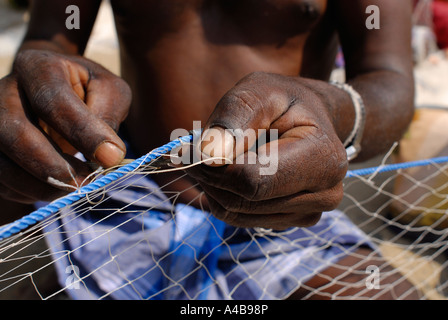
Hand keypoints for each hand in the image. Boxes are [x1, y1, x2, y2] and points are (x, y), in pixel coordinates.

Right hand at [0, 50, 130, 202]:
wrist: (54, 87)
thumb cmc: (87, 88)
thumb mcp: (108, 89)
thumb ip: (109, 114)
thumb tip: (108, 155)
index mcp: (38, 67)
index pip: (54, 101)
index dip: (83, 133)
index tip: (111, 157)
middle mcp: (5, 90)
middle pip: (14, 130)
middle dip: (53, 165)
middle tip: (87, 181)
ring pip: (1, 161)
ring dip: (41, 185)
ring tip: (76, 189)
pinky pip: (1, 179)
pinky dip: (30, 192)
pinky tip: (57, 190)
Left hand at [186, 72, 347, 229]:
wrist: (312, 120)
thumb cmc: (285, 102)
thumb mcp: (259, 91)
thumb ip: (234, 117)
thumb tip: (207, 155)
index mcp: (323, 158)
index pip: (253, 181)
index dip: (213, 168)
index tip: (189, 148)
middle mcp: (323, 194)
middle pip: (241, 201)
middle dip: (209, 176)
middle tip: (194, 150)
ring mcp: (309, 213)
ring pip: (236, 213)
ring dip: (214, 186)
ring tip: (218, 156)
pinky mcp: (291, 220)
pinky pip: (240, 218)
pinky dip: (224, 196)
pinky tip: (231, 172)